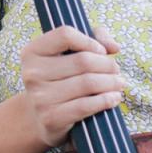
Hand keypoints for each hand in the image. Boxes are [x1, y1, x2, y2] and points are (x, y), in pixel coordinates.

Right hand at [16, 23, 124, 147]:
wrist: (37, 118)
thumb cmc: (59, 80)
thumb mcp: (67, 54)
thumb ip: (93, 38)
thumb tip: (113, 47)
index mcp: (33, 51)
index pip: (65, 35)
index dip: (89, 41)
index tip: (101, 51)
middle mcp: (32, 73)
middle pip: (83, 61)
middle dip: (108, 65)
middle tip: (116, 71)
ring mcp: (40, 96)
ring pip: (88, 83)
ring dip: (111, 83)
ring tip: (119, 83)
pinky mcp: (51, 117)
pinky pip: (86, 105)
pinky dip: (106, 100)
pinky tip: (114, 98)